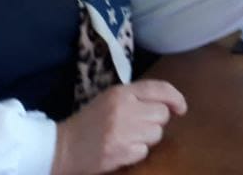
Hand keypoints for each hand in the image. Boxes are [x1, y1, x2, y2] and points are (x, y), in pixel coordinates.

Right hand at [50, 79, 186, 174]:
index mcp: (121, 93)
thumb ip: (138, 97)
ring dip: (147, 138)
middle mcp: (123, 110)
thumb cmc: (90, 121)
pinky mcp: (119, 153)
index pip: (160, 89)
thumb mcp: (111, 99)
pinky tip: (122, 149)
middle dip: (156, 121)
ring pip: (156, 134)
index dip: (176, 98)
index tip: (181, 108)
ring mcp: (121, 133)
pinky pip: (144, 151)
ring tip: (128, 137)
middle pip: (162, 114)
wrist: (61, 148)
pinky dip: (136, 152)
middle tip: (140, 125)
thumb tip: (171, 103)